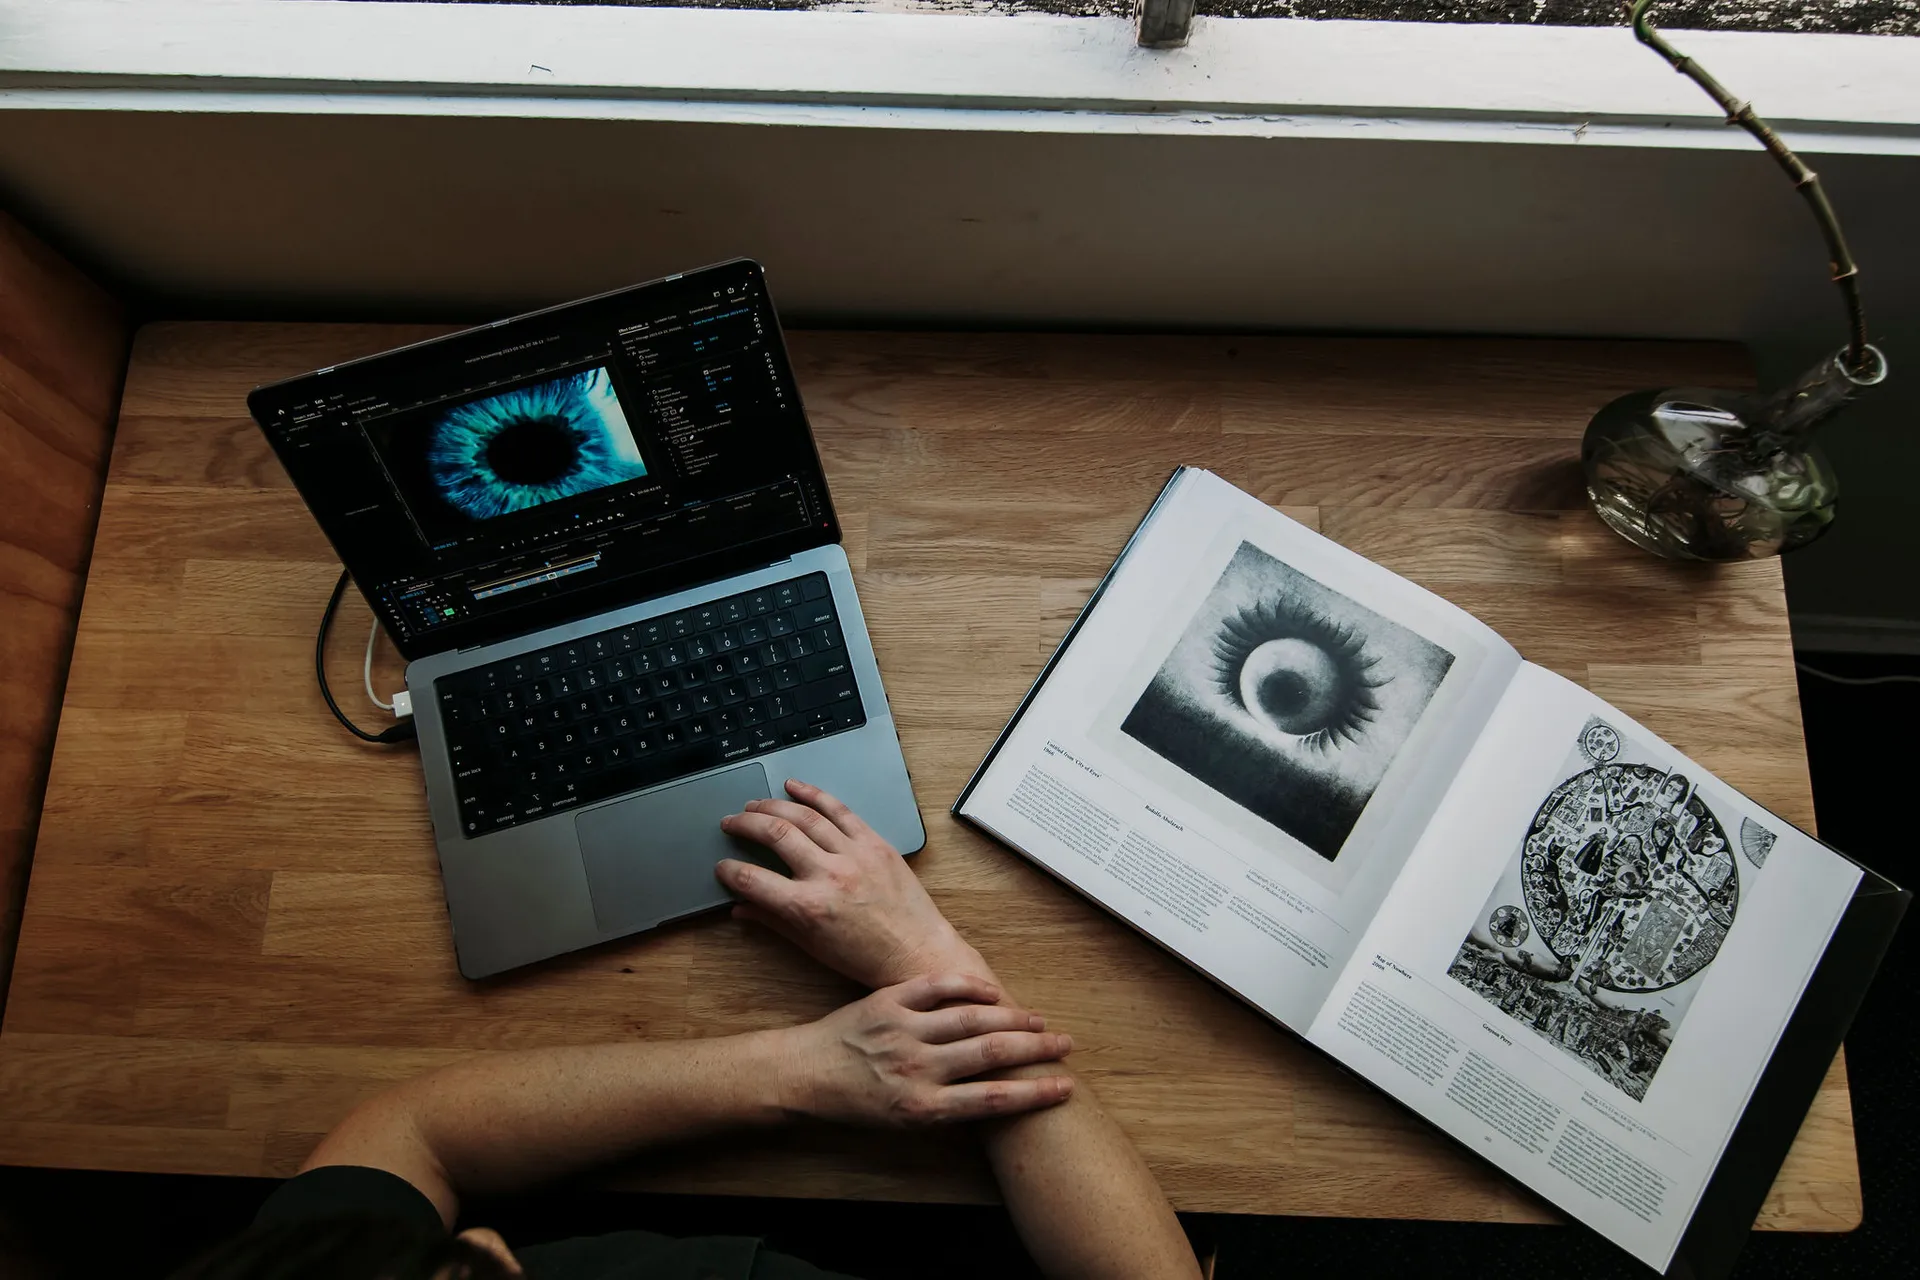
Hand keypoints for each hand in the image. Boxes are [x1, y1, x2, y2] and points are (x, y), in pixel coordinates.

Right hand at [718, 779, 989, 989]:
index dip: (730, 871)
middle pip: (775, 834)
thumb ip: (773, 922)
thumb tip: (740, 909)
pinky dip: (815, 795)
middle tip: (730, 822)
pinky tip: (795, 787)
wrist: (917, 952)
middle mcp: (829, 875)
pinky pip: (841, 811)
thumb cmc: (865, 957)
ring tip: (755, 804)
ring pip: (805, 816)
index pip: (753, 880)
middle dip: (745, 824)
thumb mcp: (812, 947)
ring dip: (774, 805)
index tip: (722, 867)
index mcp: (808, 907)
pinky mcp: (876, 843)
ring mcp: (855, 854)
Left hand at [775, 973, 1072, 1126]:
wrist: (804, 1075)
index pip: (993, 1100)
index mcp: (922, 1107)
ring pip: (971, 1018)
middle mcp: (916, 1068)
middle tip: (1066, 1045)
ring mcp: (903, 1030)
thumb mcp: (902, 1124)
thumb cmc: (855, 1105)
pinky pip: (937, 987)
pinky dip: (969, 986)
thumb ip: (947, 1110)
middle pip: (992, 1055)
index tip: (1065, 1087)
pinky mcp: (888, 1000)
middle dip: (1036, 1050)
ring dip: (1013, 1017)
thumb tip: (997, 1098)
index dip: (1035, 1094)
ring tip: (1040, 1020)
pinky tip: (994, 991)